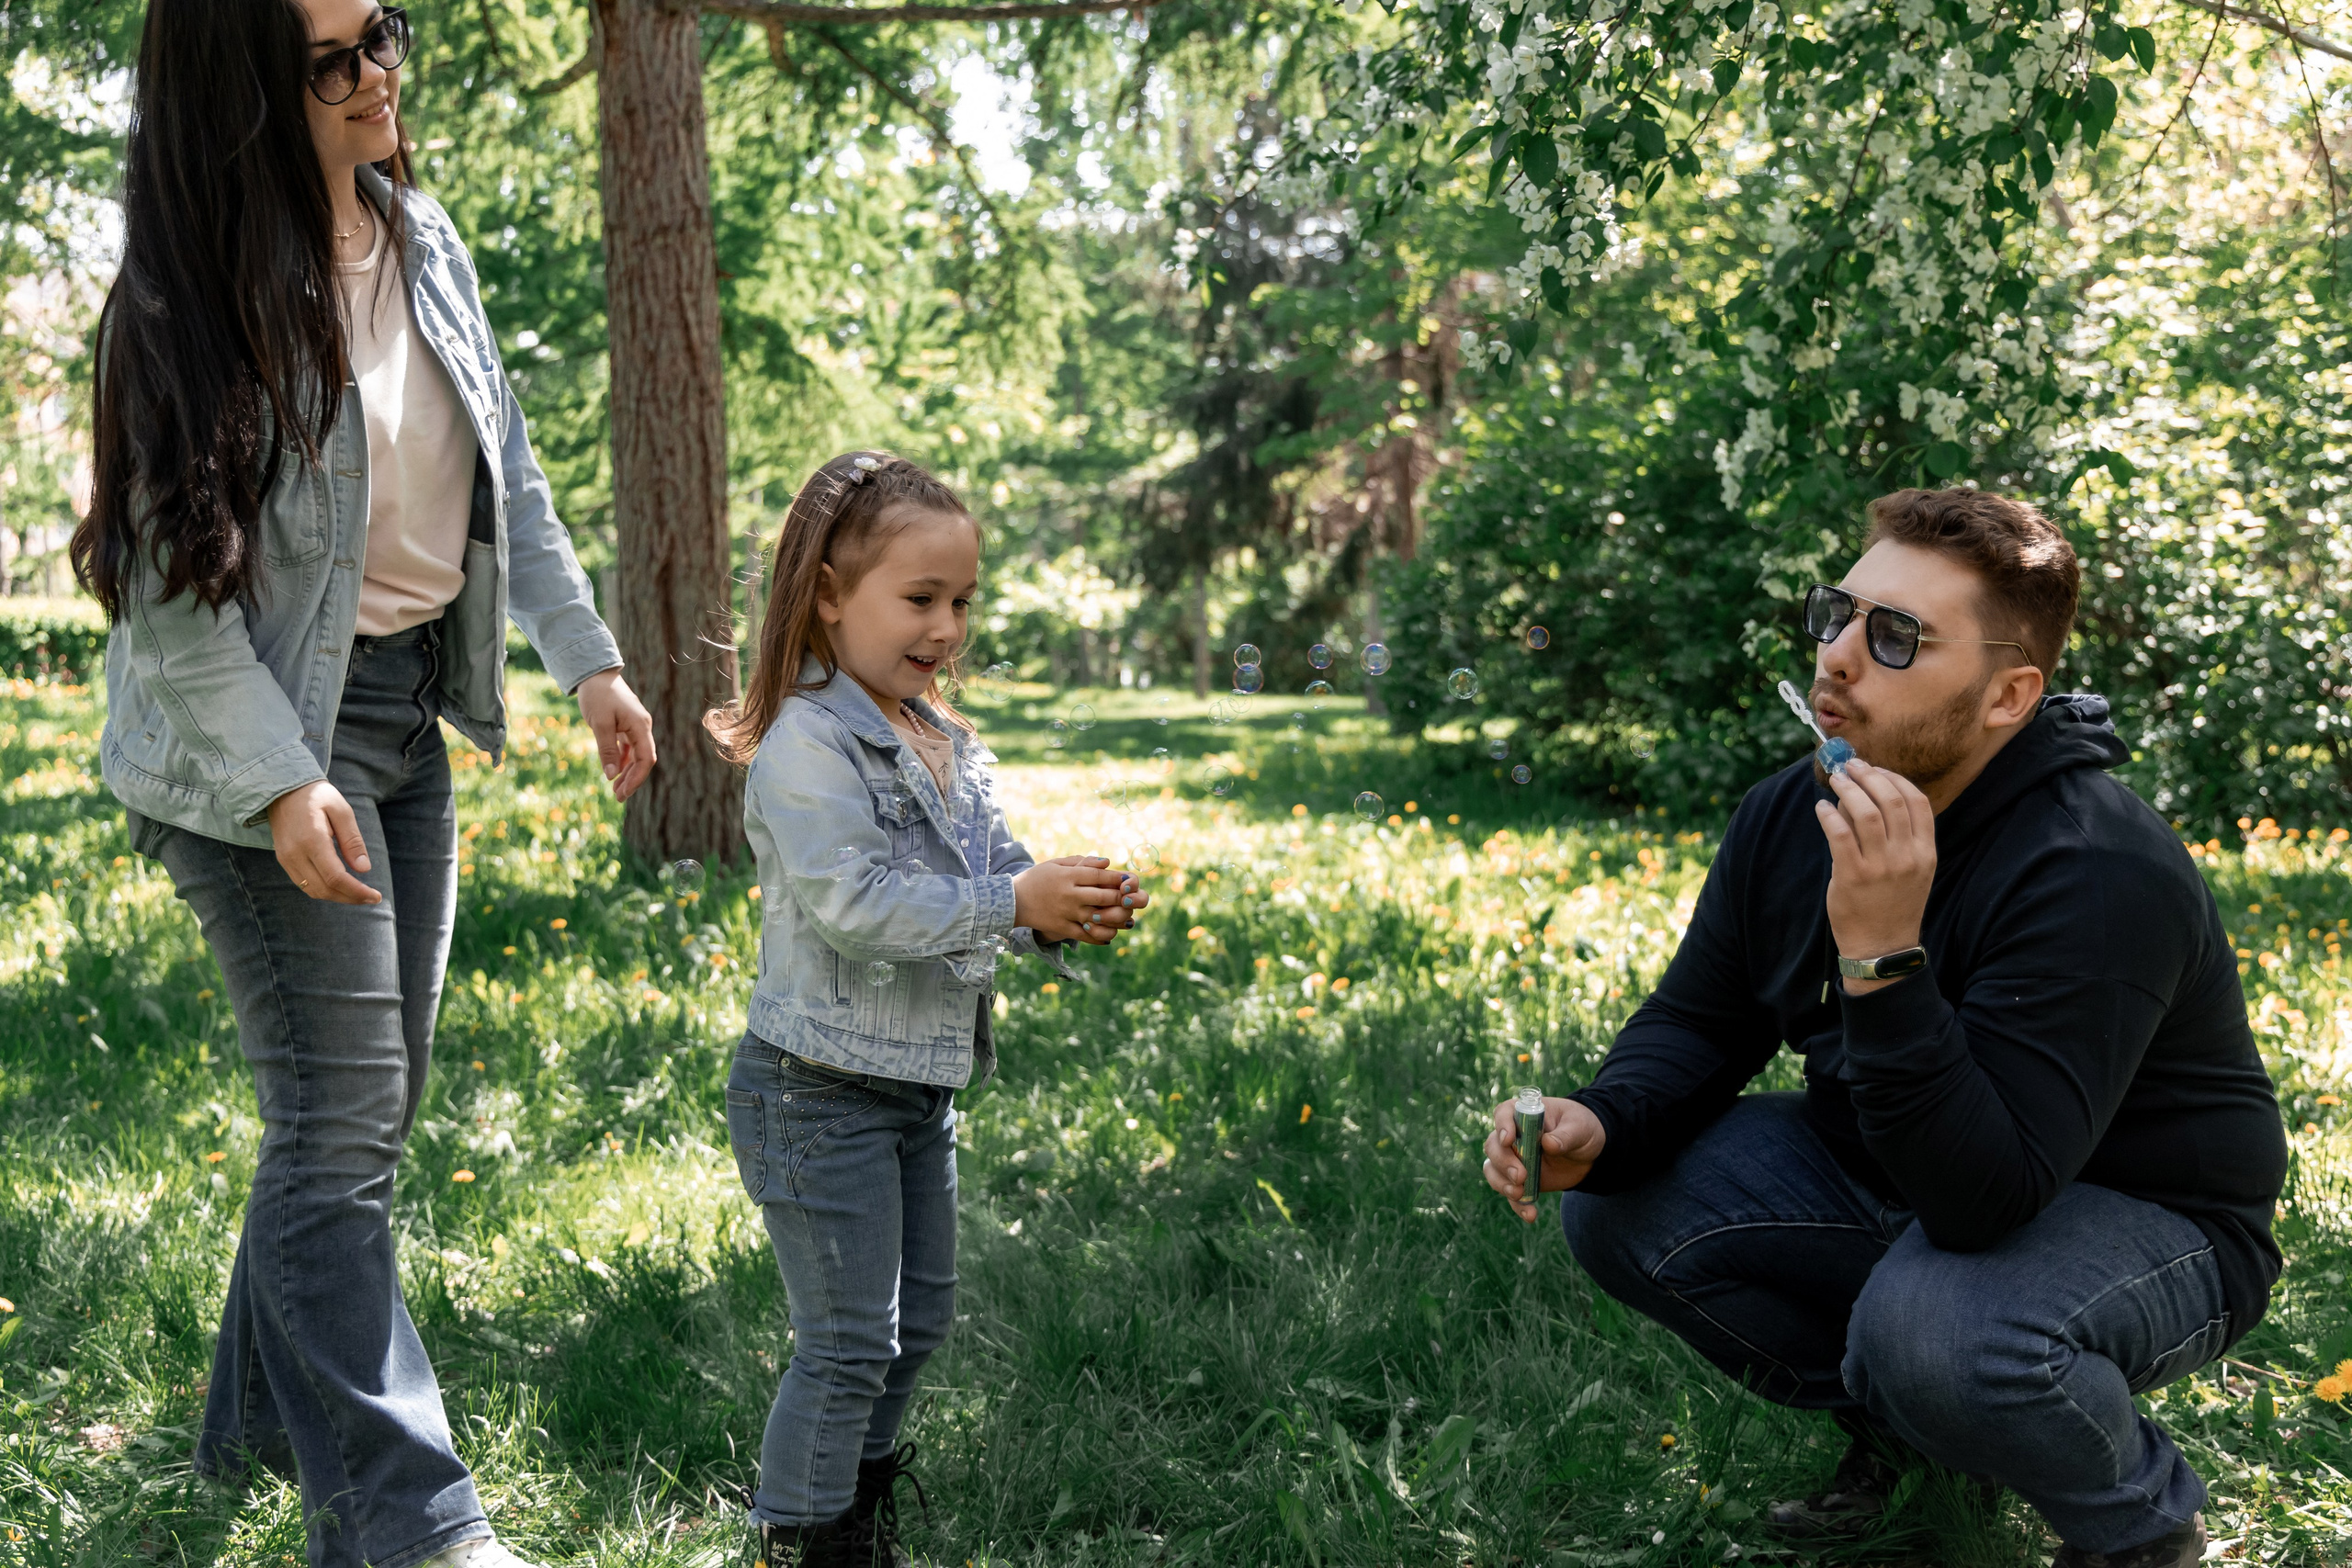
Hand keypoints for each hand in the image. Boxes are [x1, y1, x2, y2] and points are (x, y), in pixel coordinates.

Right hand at [267, 780, 380, 904]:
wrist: (283, 789)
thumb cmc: (317, 796)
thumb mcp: (342, 811)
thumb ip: (353, 841)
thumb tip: (364, 869)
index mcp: (312, 840)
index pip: (335, 877)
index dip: (357, 891)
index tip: (376, 896)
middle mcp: (295, 853)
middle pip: (324, 889)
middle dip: (350, 898)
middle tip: (371, 898)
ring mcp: (286, 859)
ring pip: (313, 891)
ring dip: (337, 897)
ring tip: (358, 894)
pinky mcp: (283, 860)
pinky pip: (303, 884)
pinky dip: (323, 890)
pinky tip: (340, 886)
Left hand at [576, 668, 656, 800]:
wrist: (595, 673)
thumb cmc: (598, 695)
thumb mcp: (599, 723)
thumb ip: (606, 749)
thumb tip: (611, 776)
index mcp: (640, 726)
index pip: (646, 759)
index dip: (637, 778)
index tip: (623, 792)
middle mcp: (642, 727)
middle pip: (643, 760)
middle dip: (632, 780)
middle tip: (618, 797)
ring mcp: (635, 726)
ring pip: (636, 755)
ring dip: (627, 773)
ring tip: (615, 790)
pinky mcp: (626, 725)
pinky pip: (629, 748)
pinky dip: (622, 761)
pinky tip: (614, 772)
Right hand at [1013, 855, 1148, 945]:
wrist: (1012, 901)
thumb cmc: (1036, 878)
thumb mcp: (1055, 864)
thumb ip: (1082, 863)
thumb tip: (1107, 863)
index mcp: (1067, 876)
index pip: (1098, 876)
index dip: (1116, 878)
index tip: (1129, 879)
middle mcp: (1069, 894)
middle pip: (1102, 896)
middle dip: (1121, 897)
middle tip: (1131, 898)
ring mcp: (1066, 913)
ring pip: (1097, 917)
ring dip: (1115, 918)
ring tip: (1125, 917)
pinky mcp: (1061, 928)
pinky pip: (1085, 935)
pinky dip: (1099, 936)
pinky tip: (1109, 935)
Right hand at [1482, 1095, 1606, 1222]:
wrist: (1588, 1154)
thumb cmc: (1581, 1129)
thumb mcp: (1580, 1128)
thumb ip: (1566, 1135)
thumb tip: (1548, 1144)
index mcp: (1524, 1114)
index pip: (1503, 1113)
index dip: (1502, 1125)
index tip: (1508, 1140)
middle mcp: (1512, 1136)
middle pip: (1493, 1146)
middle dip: (1503, 1162)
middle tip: (1521, 1176)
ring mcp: (1513, 1159)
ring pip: (1493, 1170)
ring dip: (1502, 1184)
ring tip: (1519, 1194)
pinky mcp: (1520, 1181)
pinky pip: (1510, 1194)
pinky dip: (1518, 1206)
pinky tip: (1531, 1215)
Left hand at [1813, 757, 1934, 992]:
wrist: (1882, 947)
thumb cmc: (1893, 904)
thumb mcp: (1910, 870)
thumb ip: (1896, 836)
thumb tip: (1862, 796)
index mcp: (1926, 852)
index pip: (1917, 801)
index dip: (1895, 778)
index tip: (1876, 769)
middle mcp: (1907, 856)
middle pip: (1891, 799)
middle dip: (1869, 775)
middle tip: (1850, 766)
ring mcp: (1880, 867)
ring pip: (1865, 811)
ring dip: (1847, 789)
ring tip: (1835, 781)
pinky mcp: (1852, 876)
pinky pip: (1839, 833)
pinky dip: (1828, 814)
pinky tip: (1822, 809)